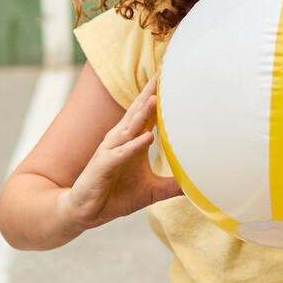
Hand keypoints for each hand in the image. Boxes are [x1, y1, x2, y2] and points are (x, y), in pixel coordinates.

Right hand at [58, 81, 184, 231]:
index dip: (159, 95)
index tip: (174, 76)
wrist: (85, 212)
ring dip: (142, 113)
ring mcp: (110, 151)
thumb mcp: (152, 191)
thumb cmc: (116, 196)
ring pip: (128, 128)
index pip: (148, 113)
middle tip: (165, 71)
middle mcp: (121, 140)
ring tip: (156, 97)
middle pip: (137, 111)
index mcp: (132, 140)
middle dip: (151, 91)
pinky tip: (147, 138)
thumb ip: (173, 185)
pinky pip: (120, 154)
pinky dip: (133, 146)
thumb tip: (197, 185)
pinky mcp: (103, 166)